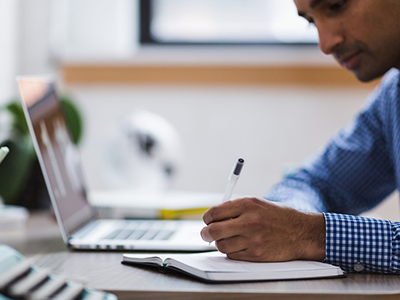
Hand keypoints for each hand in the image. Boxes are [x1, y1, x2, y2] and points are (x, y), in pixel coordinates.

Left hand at [201, 197, 325, 261]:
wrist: (301, 232)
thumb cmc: (278, 216)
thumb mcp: (257, 203)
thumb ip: (235, 208)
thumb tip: (213, 217)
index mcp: (248, 204)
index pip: (215, 212)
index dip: (207, 218)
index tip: (207, 220)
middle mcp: (249, 221)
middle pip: (213, 230)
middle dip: (206, 233)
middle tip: (206, 234)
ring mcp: (252, 239)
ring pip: (221, 245)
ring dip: (220, 243)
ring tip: (227, 239)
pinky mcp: (256, 254)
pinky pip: (232, 255)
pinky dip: (231, 251)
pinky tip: (238, 245)